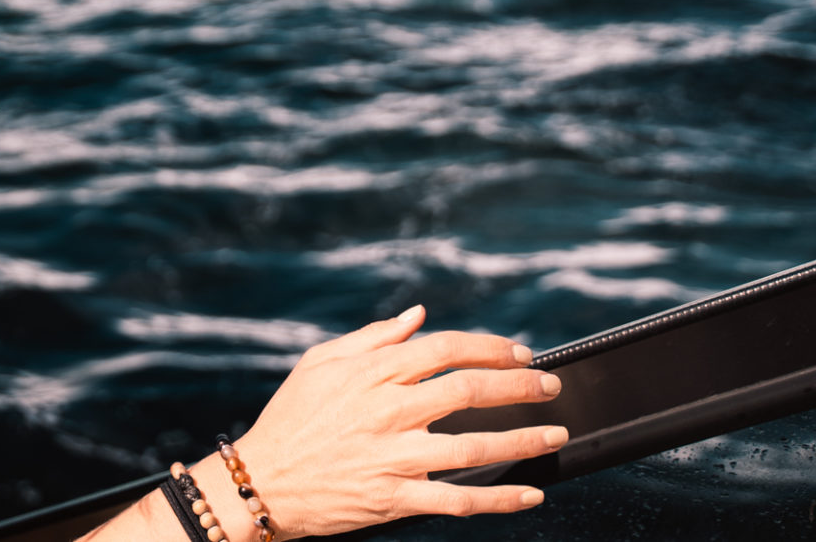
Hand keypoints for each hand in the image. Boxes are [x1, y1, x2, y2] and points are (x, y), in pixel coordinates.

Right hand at [187, 305, 564, 538]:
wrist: (260, 480)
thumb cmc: (291, 418)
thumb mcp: (320, 363)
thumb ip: (373, 337)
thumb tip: (418, 315)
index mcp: (370, 373)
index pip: (444, 349)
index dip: (489, 348)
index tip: (519, 353)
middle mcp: (386, 411)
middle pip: (467, 391)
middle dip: (519, 386)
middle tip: (549, 385)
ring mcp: (392, 457)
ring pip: (472, 447)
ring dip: (522, 439)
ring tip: (555, 433)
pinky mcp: (394, 498)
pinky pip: (456, 500)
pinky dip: (498, 499)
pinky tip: (530, 493)